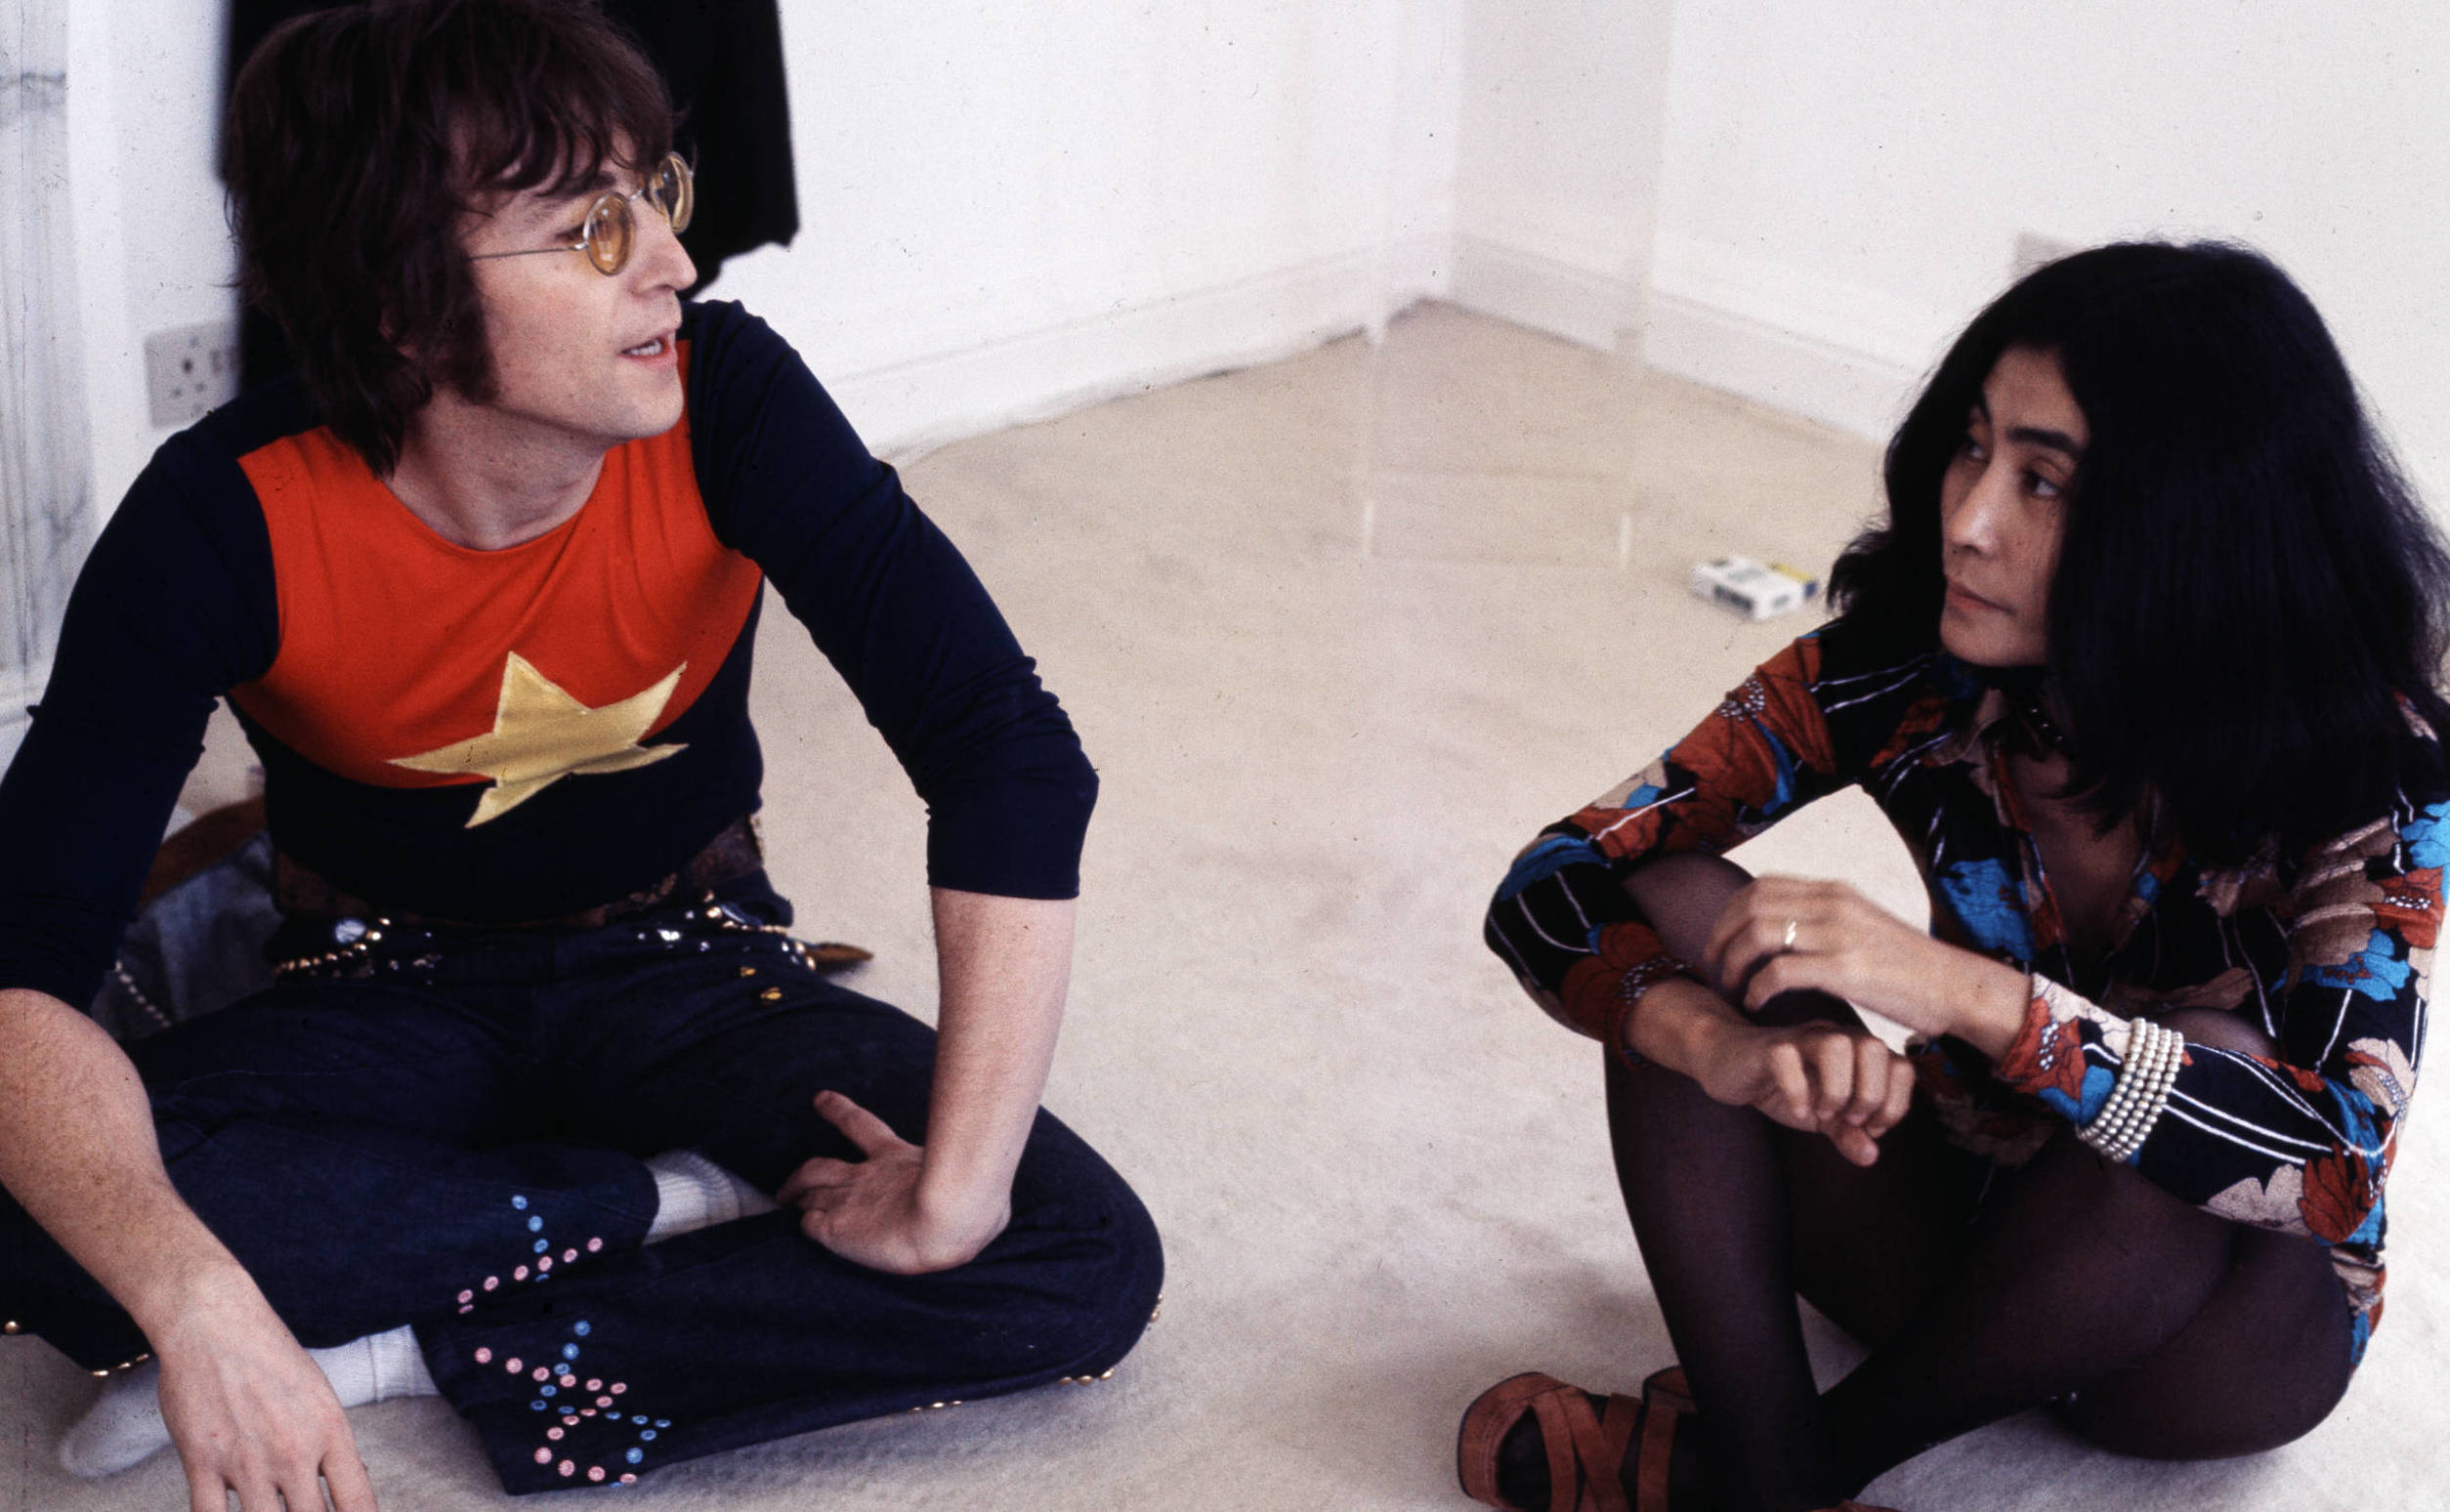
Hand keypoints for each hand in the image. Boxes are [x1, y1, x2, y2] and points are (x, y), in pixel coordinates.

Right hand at [151, 1275, 376, 1511]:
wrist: (215, 1324)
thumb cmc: (270, 1357)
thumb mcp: (319, 1397)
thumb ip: (331, 1446)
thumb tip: (351, 1483)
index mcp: (331, 1433)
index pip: (358, 1502)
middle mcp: (294, 1453)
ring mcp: (247, 1461)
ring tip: (270, 1511)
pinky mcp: (202, 1463)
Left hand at [775, 1091, 1009, 1274]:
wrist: (948, 1220)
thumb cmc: (971, 1202)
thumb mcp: (978, 1178)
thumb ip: (979, 1169)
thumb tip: (1003, 1162)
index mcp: (898, 1160)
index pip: (863, 1127)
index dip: (839, 1112)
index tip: (820, 1099)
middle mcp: (867, 1176)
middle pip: (822, 1164)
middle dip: (804, 1169)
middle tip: (788, 1176)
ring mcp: (849, 1200)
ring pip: (807, 1189)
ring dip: (793, 1192)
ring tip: (780, 1198)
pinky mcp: (836, 1228)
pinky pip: (809, 1224)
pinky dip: (803, 1224)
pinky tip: (798, 1228)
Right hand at [1687, 1016, 1916, 1166]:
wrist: (1729, 1065)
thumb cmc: (1782, 1085)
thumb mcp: (1822, 1116)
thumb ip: (1848, 1134)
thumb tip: (1871, 1157)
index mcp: (1857, 1050)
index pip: (1901, 1068)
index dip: (1893, 1105)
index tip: (1868, 1127)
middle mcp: (1835, 1035)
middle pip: (1875, 1049)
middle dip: (1868, 1095)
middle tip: (1846, 1119)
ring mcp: (1800, 1037)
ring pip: (1836, 1046)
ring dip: (1835, 1090)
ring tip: (1822, 1113)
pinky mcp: (1768, 1047)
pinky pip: (1787, 1059)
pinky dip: (1796, 1093)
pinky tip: (1796, 1109)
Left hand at [1705, 875, 2019, 1043]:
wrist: (1956, 986)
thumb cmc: (1909, 966)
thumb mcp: (1863, 924)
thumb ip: (1826, 918)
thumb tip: (1786, 922)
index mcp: (1834, 891)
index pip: (1760, 885)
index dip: (1729, 913)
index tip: (1720, 942)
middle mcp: (1833, 904)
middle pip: (1749, 907)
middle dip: (1721, 938)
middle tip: (1714, 969)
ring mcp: (1839, 935)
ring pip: (1757, 936)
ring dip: (1732, 964)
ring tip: (1731, 990)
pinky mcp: (1845, 970)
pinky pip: (1779, 973)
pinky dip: (1756, 989)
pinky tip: (1756, 1005)